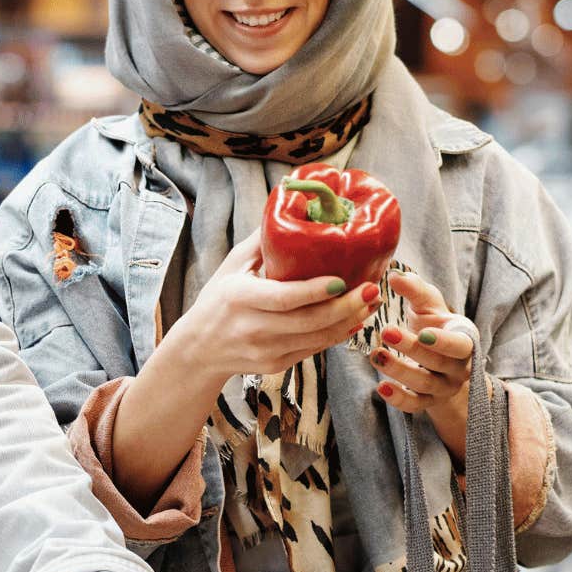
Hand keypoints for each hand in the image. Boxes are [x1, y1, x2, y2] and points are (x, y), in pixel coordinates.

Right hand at [166, 230, 380, 387]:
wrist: (199, 349)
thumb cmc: (218, 299)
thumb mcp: (232, 266)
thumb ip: (262, 241)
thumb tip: (291, 205)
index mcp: (240, 299)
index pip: (283, 298)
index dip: (314, 291)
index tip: (342, 279)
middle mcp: (253, 328)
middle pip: (308, 322)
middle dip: (346, 307)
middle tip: (372, 289)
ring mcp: (266, 351)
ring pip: (316, 339)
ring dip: (349, 321)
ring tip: (372, 301)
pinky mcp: (276, 365)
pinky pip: (313, 350)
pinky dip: (337, 335)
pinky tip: (355, 319)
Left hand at [372, 272, 477, 456]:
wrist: (440, 355)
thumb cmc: (434, 323)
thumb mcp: (428, 304)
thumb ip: (414, 289)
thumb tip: (394, 276)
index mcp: (465, 340)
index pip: (461, 345)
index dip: (443, 342)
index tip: (422, 332)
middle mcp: (459, 367)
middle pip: (438, 363)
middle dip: (411, 349)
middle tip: (386, 331)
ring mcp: (445, 387)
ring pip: (425, 384)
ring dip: (399, 370)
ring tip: (375, 354)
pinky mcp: (428, 402)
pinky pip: (415, 406)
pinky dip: (399, 399)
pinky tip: (381, 387)